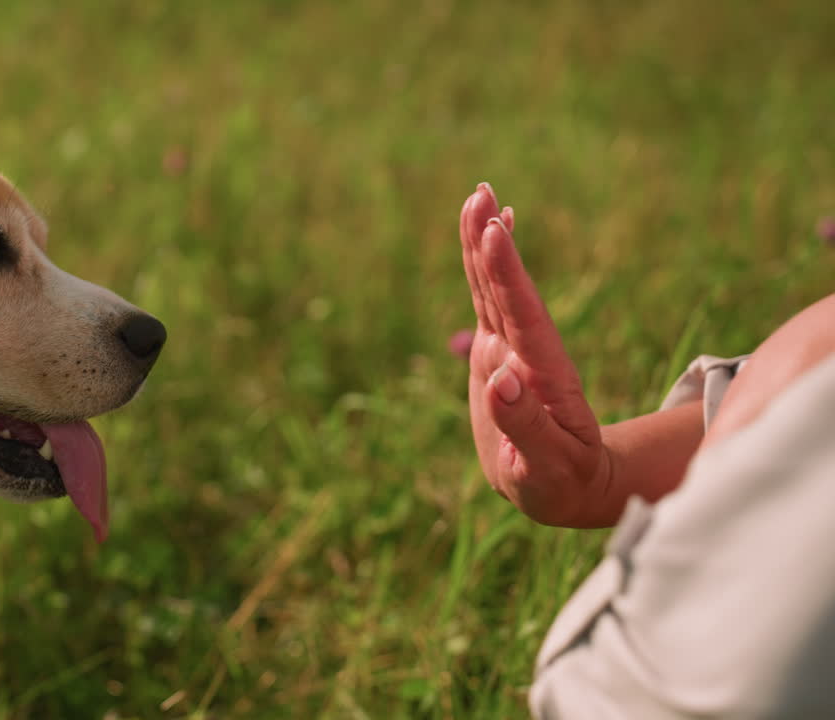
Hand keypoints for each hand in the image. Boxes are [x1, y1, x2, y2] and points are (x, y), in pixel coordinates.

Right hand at [460, 183, 607, 525]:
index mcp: (543, 375)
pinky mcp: (497, 355)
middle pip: (507, 288)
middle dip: (492, 241)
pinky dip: (489, 268)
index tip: (494, 230)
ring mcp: (512, 351)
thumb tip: (500, 378)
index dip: (506, 273)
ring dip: (486, 243)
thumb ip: (524, 426)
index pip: (522, 314)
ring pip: (495, 288)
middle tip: (481, 192)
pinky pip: (491, 302)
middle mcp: (528, 353)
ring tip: (480, 197)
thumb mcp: (544, 467)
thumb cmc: (559, 484)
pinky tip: (492, 234)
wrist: (567, 486)